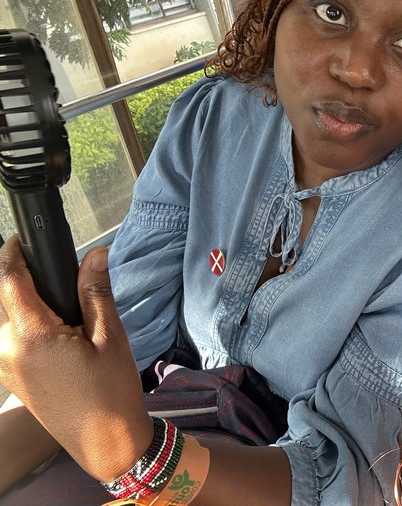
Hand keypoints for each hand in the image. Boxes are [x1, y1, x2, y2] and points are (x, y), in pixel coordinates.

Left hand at [0, 236, 152, 481]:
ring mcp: (4, 368)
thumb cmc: (112, 388)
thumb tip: (95, 253)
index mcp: (33, 336)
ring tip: (40, 294)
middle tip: (36, 264)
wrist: (104, 441)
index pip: (8, 282)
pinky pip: (1, 341)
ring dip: (9, 302)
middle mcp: (8, 350)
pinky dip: (12, 324)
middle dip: (9, 277)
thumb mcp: (111, 336)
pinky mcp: (8, 379)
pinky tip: (38, 323)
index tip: (20, 239)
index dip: (11, 255)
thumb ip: (95, 292)